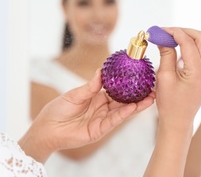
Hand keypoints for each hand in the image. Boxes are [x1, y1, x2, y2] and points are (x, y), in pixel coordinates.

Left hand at [20, 69, 154, 162]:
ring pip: (122, 111)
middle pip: (123, 100)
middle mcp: (102, 108)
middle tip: (152, 87)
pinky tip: (135, 106)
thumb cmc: (58, 109)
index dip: (127, 83)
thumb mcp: (75, 94)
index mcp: (96, 96)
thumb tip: (101, 71)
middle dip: (138, 95)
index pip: (115, 89)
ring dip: (137, 104)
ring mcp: (102, 119)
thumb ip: (90, 86)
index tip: (139, 75)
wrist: (48, 128)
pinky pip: (114, 120)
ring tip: (151, 96)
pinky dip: (125, 113)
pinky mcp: (100, 130)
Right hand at [144, 28, 200, 175]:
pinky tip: (190, 49)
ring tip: (182, 40)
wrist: (178, 118)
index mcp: (198, 72)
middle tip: (169, 33)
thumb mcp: (164, 77)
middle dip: (185, 31)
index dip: (173, 33)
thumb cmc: (170, 103)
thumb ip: (166, 54)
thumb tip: (163, 39)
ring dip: (199, 37)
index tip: (161, 31)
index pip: (188, 42)